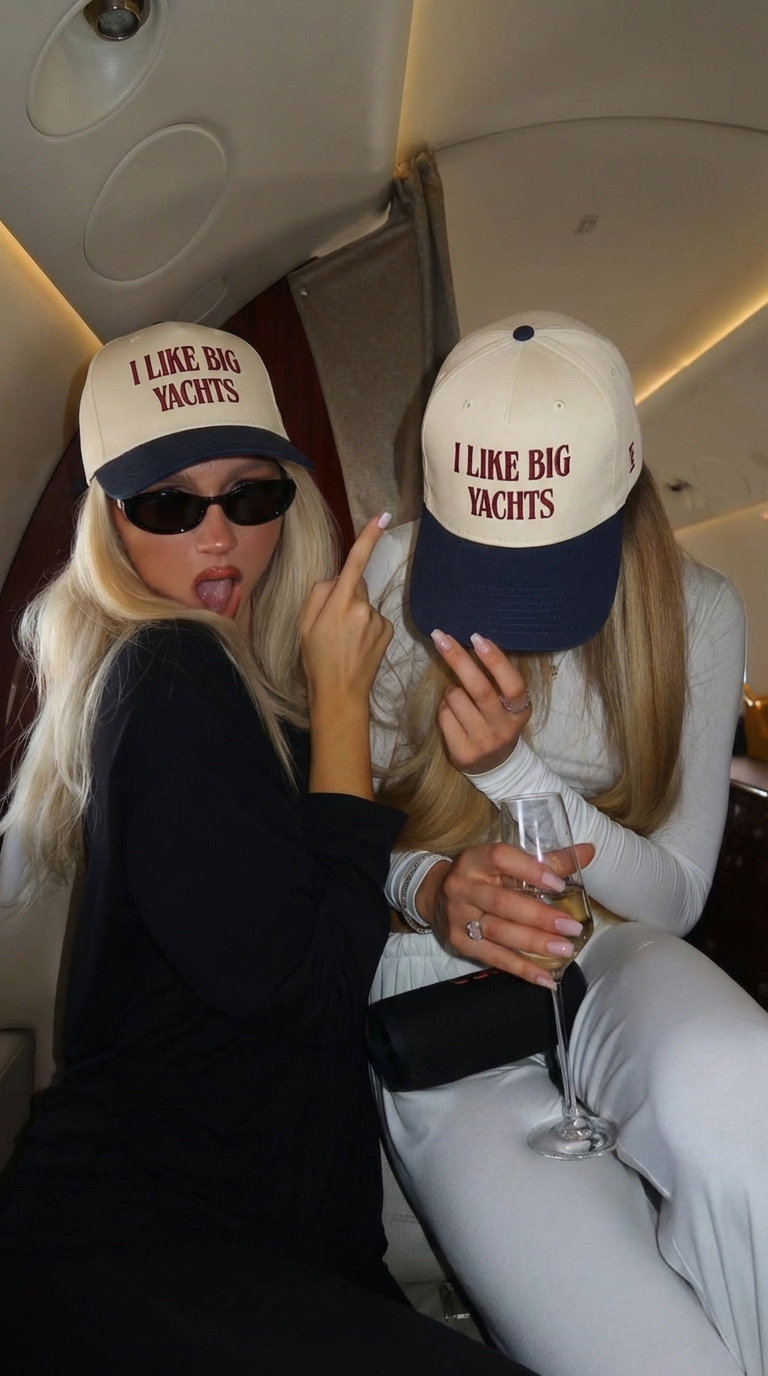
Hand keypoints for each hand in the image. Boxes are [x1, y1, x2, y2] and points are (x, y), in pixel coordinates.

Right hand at [301, 514, 393, 708]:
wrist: (341, 694)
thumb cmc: (316, 660)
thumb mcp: (304, 625)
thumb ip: (318, 594)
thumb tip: (336, 580)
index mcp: (339, 603)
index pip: (355, 563)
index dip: (368, 538)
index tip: (382, 516)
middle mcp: (363, 607)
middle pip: (355, 586)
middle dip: (345, 596)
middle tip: (331, 625)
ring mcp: (378, 620)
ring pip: (365, 604)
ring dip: (356, 615)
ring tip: (344, 641)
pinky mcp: (388, 631)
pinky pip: (374, 619)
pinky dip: (366, 627)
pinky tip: (357, 646)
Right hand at [420, 840, 594, 988]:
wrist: (435, 895)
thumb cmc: (481, 875)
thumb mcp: (504, 863)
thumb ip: (547, 859)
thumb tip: (588, 851)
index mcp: (475, 859)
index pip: (501, 858)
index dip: (530, 870)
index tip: (559, 884)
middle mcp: (463, 886)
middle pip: (503, 903)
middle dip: (540, 917)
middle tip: (572, 927)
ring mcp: (459, 917)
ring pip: (499, 932)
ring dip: (534, 943)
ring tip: (564, 950)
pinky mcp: (460, 943)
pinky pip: (494, 958)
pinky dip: (522, 969)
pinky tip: (547, 977)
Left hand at [430, 630, 530, 773]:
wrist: (495, 766)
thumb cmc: (497, 722)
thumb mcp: (506, 704)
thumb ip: (496, 680)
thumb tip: (472, 643)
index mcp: (520, 711)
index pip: (512, 684)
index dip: (495, 660)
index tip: (477, 637)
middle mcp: (504, 728)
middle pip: (480, 689)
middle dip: (458, 659)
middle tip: (441, 637)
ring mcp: (484, 742)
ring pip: (456, 699)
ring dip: (450, 689)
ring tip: (457, 697)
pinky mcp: (463, 753)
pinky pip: (444, 716)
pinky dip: (443, 707)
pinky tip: (452, 714)